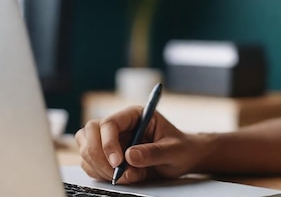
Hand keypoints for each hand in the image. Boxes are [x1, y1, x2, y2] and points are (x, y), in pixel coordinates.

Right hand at [75, 106, 208, 183]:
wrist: (182, 159)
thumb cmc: (180, 149)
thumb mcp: (173, 151)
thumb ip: (153, 152)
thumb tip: (129, 156)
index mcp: (135, 115)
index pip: (109, 123)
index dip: (108, 143)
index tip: (118, 163)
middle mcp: (120, 125)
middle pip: (90, 133)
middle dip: (99, 156)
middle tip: (118, 174)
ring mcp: (110, 140)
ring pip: (87, 150)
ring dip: (101, 168)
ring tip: (131, 175)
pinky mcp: (107, 155)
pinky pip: (90, 164)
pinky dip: (101, 174)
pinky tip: (125, 177)